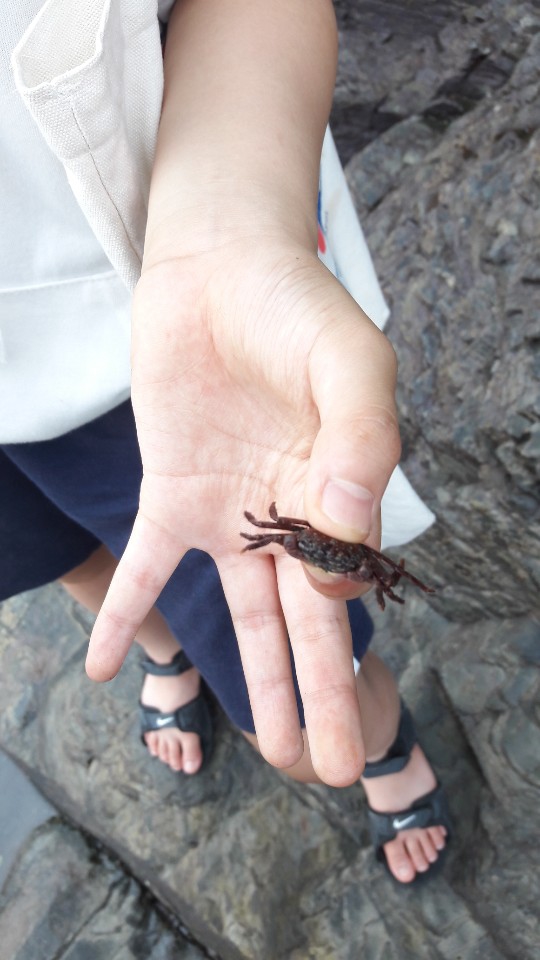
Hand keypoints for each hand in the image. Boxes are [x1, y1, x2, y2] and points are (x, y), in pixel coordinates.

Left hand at [86, 242, 399, 784]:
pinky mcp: (170, 494)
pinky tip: (107, 670)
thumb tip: (351, 525)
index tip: (332, 601)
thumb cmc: (294, 308)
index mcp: (342, 489)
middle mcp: (289, 514)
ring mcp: (229, 512)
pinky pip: (146, 567)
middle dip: (322, 694)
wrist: (217, 268)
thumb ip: (362, 440)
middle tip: (339, 768)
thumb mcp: (350, 362)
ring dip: (255, 682)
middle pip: (309, 620)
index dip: (343, 605)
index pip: (350, 572)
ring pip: (245, 613)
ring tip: (271, 750)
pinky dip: (126, 614)